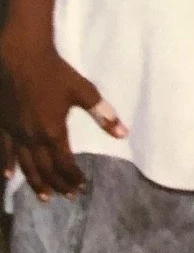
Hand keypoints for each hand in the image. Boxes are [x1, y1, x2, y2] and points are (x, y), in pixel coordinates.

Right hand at [0, 32, 125, 198]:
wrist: (20, 55)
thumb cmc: (54, 72)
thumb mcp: (84, 91)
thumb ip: (103, 114)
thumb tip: (123, 133)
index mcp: (52, 131)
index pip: (64, 163)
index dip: (73, 177)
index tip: (82, 187)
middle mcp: (32, 137)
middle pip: (45, 169)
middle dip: (58, 184)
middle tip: (68, 196)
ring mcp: (14, 133)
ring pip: (25, 165)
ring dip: (35, 183)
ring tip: (44, 197)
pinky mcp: (2, 125)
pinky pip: (4, 151)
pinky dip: (7, 165)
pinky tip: (8, 177)